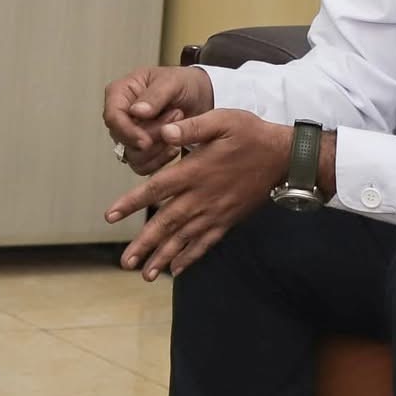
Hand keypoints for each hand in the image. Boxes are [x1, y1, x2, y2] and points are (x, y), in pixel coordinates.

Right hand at [103, 66, 212, 175]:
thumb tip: (136, 111)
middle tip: (177, 115)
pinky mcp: (139, 150)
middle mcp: (120, 116)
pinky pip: (143, 166)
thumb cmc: (183, 83)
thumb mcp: (172, 82)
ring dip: (159, 148)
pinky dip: (161, 160)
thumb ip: (155, 95)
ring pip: (133, 156)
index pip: (112, 117)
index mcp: (119, 93)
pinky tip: (175, 145)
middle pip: (123, 139)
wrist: (200, 97)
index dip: (127, 132)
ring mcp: (129, 134)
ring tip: (178, 127)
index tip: (146, 141)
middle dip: (152, 136)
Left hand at [104, 109, 290, 279]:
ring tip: (145, 275)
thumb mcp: (222, 120)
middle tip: (125, 262)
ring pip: (184, 239)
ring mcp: (215, 212)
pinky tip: (177, 270)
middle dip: (144, 244)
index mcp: (194, 171)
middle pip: (166, 223)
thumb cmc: (250, 134)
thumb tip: (164, 131)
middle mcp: (201, 197)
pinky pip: (205, 243)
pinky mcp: (227, 220)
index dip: (132, 203)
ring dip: (163, 257)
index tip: (110, 216)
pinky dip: (191, 257)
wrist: (284, 157)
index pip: (156, 189)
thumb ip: (191, 127)